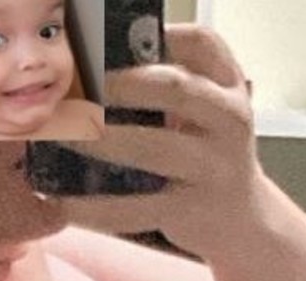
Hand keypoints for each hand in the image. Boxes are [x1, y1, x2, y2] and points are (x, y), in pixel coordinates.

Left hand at [55, 25, 274, 262]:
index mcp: (229, 87)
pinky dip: (94, 207)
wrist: (241, 218)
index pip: (202, 44)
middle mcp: (229, 121)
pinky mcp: (189, 210)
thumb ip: (170, 85)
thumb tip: (98, 70)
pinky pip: (134, 208)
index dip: (159, 37)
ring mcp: (212, 168)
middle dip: (120, 84)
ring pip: (152, 147)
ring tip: (65, 135)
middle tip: (79, 87)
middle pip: (174, 88)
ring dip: (101, 140)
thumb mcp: (204, 110)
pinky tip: (64, 202)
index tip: (112, 42)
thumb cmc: (206, 153)